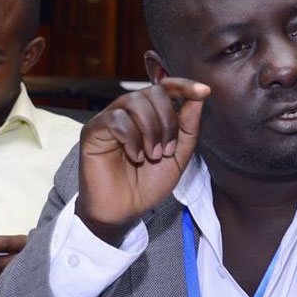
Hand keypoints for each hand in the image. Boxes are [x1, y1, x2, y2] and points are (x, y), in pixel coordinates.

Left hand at [0, 234, 26, 292]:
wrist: (56, 271)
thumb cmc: (26, 254)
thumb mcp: (20, 247)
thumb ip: (2, 249)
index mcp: (26, 244)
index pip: (4, 243)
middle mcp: (29, 259)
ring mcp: (28, 275)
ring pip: (2, 280)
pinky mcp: (27, 289)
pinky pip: (7, 291)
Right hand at [76, 77, 210, 245]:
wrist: (124, 211)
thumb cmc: (147, 185)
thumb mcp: (178, 156)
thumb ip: (188, 127)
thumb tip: (200, 96)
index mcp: (149, 115)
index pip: (166, 87)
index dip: (185, 85)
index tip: (204, 91)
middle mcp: (128, 112)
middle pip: (154, 92)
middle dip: (167, 121)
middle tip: (166, 151)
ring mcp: (109, 119)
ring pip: (135, 102)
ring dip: (151, 130)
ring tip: (152, 156)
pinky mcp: (93, 130)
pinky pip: (116, 119)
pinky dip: (132, 139)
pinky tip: (136, 157)